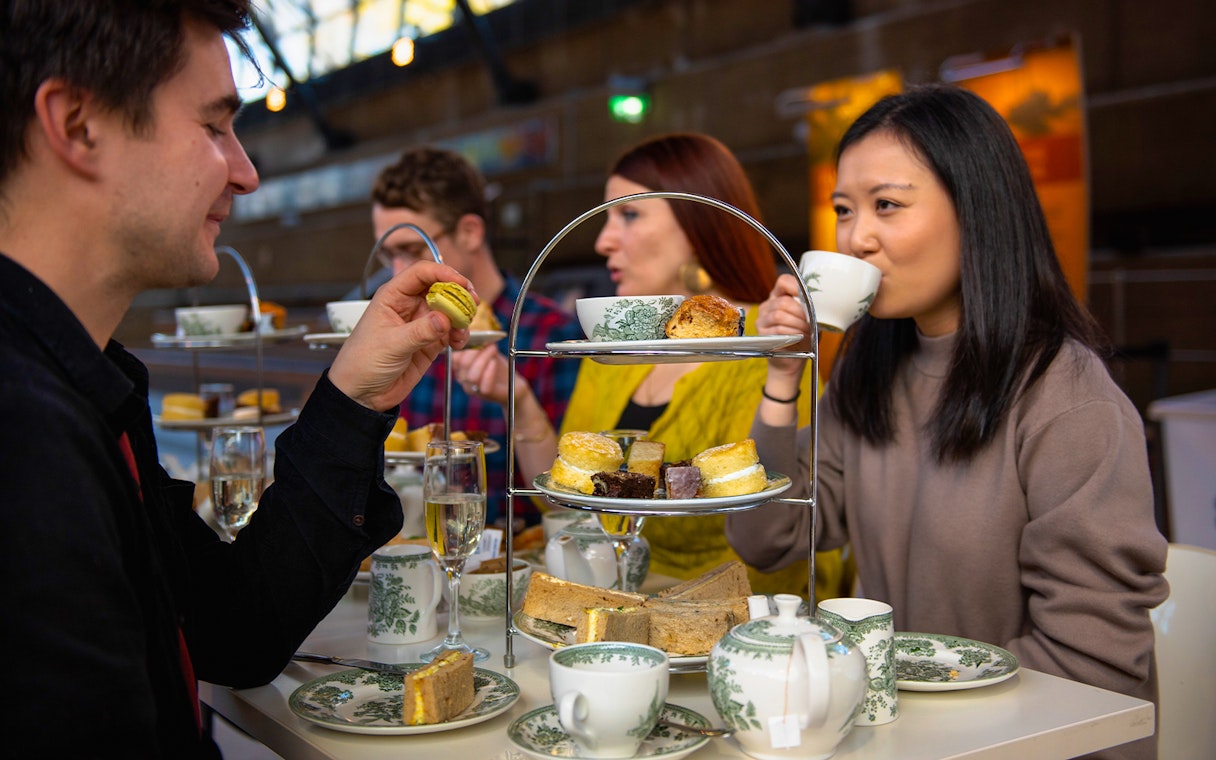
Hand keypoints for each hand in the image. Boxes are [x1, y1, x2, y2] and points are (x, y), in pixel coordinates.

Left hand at [328, 262, 471, 410]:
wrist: (362, 393)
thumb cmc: (363, 363)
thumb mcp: (391, 345)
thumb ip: (420, 331)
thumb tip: (445, 319)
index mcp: (393, 297)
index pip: (421, 273)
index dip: (443, 273)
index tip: (461, 283)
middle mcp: (408, 306)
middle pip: (440, 288)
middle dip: (458, 293)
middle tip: (472, 303)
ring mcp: (421, 323)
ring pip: (449, 309)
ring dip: (461, 316)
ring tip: (463, 330)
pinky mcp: (430, 342)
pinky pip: (451, 331)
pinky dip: (459, 334)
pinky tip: (458, 344)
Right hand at [449, 343, 531, 406]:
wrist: (513, 384)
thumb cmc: (498, 366)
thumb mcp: (488, 351)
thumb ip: (481, 344)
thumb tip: (478, 333)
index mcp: (460, 366)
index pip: (454, 357)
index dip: (464, 346)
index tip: (477, 337)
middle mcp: (463, 378)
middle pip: (462, 364)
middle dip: (476, 351)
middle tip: (489, 344)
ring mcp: (473, 388)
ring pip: (472, 375)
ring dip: (484, 359)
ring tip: (493, 350)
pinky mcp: (485, 394)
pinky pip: (484, 385)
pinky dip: (490, 372)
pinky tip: (494, 363)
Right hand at [757, 273, 811, 379]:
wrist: (793, 360)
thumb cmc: (803, 337)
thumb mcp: (810, 319)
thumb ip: (811, 308)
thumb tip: (823, 301)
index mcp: (780, 296)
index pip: (783, 282)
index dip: (795, 286)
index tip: (807, 295)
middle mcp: (768, 306)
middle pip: (783, 301)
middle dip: (800, 312)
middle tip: (810, 322)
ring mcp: (762, 319)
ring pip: (779, 315)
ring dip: (797, 323)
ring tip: (806, 331)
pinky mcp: (762, 334)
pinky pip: (777, 330)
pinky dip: (792, 333)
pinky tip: (799, 337)